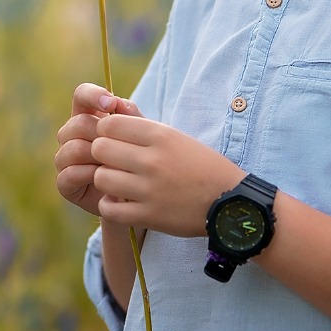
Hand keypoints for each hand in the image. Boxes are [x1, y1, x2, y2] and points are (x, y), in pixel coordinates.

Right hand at [53, 83, 142, 215]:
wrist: (137, 197)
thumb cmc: (138, 160)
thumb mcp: (141, 137)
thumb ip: (132, 117)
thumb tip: (119, 102)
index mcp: (88, 116)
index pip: (81, 95)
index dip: (92, 95)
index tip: (110, 102)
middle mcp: (71, 136)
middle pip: (77, 123)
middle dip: (100, 133)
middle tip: (120, 144)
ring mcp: (65, 159)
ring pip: (72, 148)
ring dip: (95, 156)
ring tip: (116, 163)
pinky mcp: (64, 184)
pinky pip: (69, 173)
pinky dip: (88, 175)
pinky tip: (105, 178)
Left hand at [90, 111, 242, 237]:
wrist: (230, 203)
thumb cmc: (202, 167)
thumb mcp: (176, 138)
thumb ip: (143, 128)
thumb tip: (110, 115)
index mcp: (161, 136)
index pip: (109, 124)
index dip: (105, 132)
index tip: (113, 141)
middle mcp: (153, 160)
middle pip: (100, 148)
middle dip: (102, 155)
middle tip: (113, 163)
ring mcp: (149, 189)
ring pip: (101, 178)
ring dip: (106, 181)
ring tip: (117, 183)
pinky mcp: (149, 215)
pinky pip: (108, 208)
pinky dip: (109, 206)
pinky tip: (120, 203)